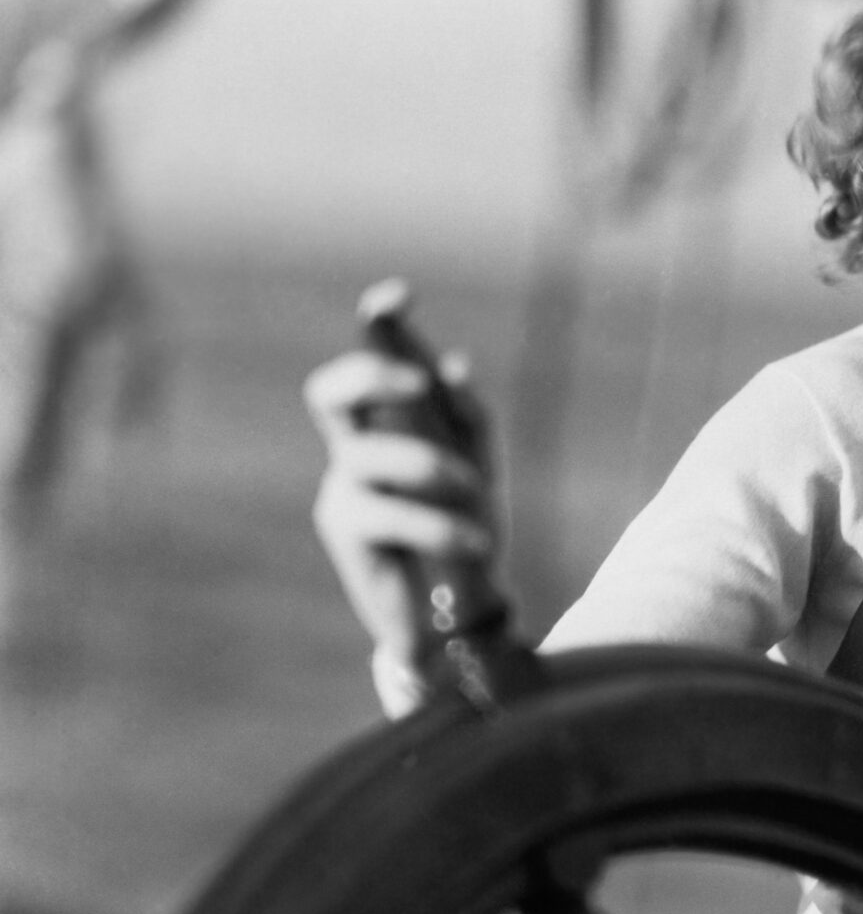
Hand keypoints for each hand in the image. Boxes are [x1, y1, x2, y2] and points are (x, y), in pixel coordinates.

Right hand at [304, 340, 498, 676]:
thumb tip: (454, 365)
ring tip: (474, 492)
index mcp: (388, 428)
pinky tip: (475, 538)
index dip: (378, 328)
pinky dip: (437, 520)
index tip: (398, 297)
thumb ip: (468, 416)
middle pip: (330, 394)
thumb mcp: (481, 466)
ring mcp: (345, 493)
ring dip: (430, 467)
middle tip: (420, 386)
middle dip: (373, 376)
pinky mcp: (347, 537)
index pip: (370, 367)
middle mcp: (355, 453)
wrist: (462, 616)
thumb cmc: (467, 532)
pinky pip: (386, 512)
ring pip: (369, 454)